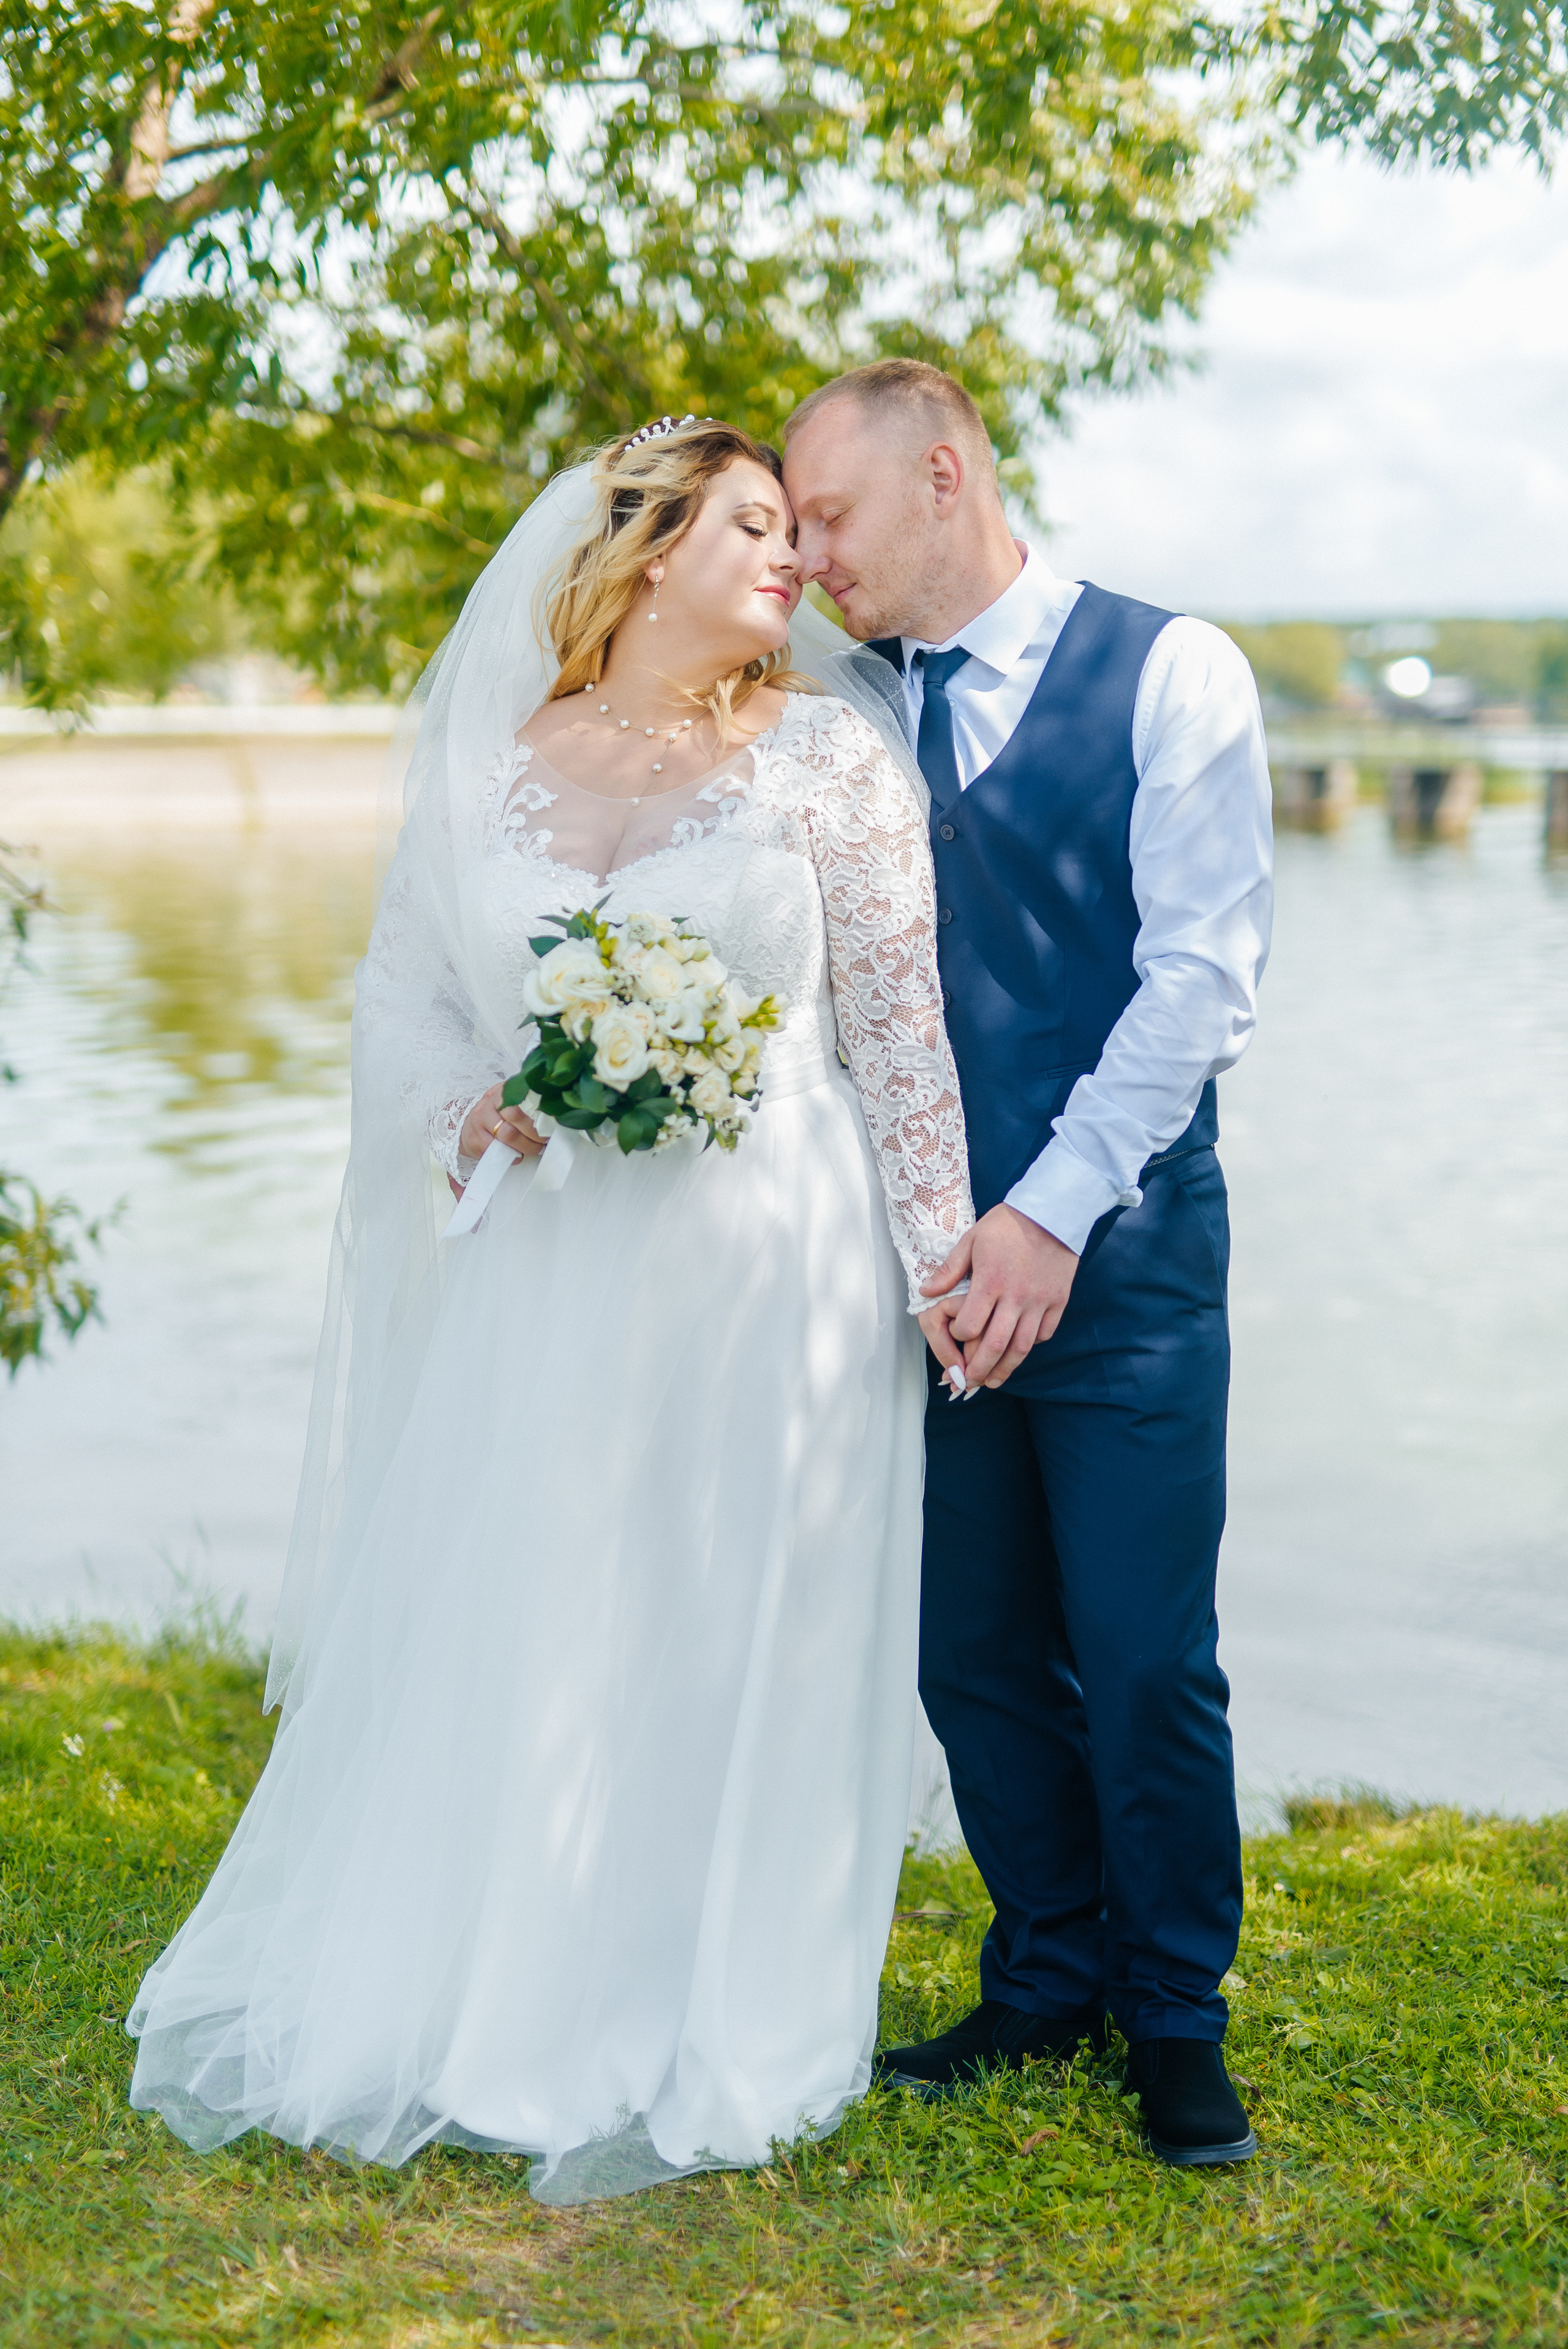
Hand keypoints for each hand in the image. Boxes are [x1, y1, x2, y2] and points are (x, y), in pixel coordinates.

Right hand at [459, 1082, 543, 1166]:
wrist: (470, 1127)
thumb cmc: (497, 1116)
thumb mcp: (509, 1104)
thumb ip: (527, 1106)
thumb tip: (551, 1119)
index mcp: (501, 1092)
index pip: (522, 1099)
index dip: (537, 1115)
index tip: (548, 1126)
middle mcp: (488, 1104)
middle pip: (515, 1116)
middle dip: (533, 1132)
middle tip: (543, 1141)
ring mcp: (478, 1121)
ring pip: (507, 1135)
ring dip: (525, 1146)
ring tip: (534, 1149)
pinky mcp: (473, 1139)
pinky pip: (496, 1149)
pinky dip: (511, 1156)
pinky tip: (518, 1156)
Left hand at [920, 1205, 1078, 1390]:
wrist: (1052, 1212)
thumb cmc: (1008, 1224)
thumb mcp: (972, 1240)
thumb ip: (949, 1270)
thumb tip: (925, 1291)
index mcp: (990, 1282)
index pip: (970, 1325)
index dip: (959, 1338)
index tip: (957, 1337)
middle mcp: (1016, 1297)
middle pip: (995, 1345)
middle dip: (979, 1369)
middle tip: (969, 1383)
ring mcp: (1039, 1301)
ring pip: (1022, 1347)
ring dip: (1006, 1368)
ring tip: (993, 1381)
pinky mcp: (1058, 1301)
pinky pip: (1044, 1333)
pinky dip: (1031, 1345)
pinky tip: (1019, 1350)